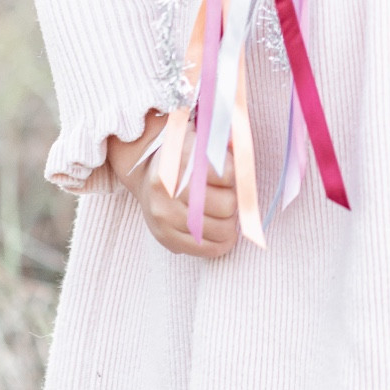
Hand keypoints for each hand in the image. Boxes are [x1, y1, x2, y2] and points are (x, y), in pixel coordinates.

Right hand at [107, 110, 239, 259]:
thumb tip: (241, 153)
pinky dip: (222, 242)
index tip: (230, 174)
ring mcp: (165, 215)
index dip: (235, 176)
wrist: (147, 176)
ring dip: (230, 222)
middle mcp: (169, 188)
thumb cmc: (184, 157)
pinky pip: (207, 249)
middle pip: (227, 204)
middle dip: (234, 200)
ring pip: (222, 229)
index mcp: (179, 157)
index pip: (227, 174)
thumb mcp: (201, 139)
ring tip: (223, 212)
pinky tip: (221, 232)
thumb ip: (224, 143)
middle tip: (227, 195)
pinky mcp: (166, 237)